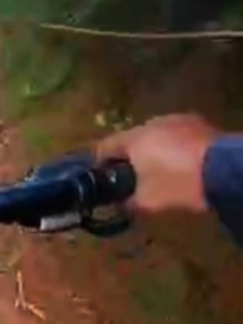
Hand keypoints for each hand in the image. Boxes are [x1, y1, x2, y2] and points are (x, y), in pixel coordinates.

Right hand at [95, 113, 217, 214]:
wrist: (224, 171)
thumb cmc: (177, 184)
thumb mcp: (148, 201)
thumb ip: (127, 202)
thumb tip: (119, 204)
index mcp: (131, 139)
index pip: (104, 147)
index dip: (100, 163)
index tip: (101, 178)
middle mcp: (150, 123)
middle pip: (131, 140)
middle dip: (130, 157)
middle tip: (133, 177)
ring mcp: (176, 120)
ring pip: (156, 136)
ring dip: (154, 150)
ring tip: (161, 170)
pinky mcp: (198, 123)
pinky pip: (177, 136)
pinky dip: (175, 147)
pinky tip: (183, 163)